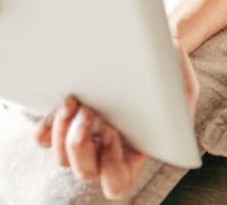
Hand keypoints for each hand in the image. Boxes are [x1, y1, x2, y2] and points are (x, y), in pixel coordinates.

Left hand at [36, 40, 198, 199]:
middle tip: (89, 111)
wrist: (149, 43)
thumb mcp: (184, 86)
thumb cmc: (169, 68)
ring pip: (62, 158)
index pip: (116, 183)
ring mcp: (85, 136)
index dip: (110, 166)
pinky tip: (62, 105)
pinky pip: (43, 139)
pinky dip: (46, 128)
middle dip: (81, 145)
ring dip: (63, 132)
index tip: (113, 132)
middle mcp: (108, 151)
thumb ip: (178, 104)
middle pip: (84, 172)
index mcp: (137, 152)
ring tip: (75, 100)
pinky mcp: (65, 119)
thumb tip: (162, 106)